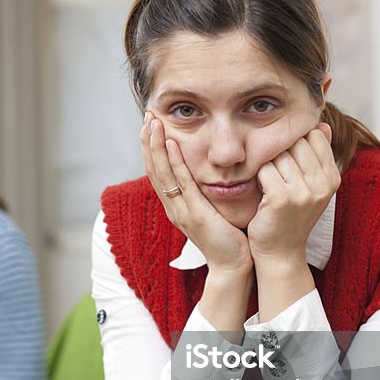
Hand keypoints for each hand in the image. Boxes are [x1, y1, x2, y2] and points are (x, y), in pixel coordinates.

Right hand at [142, 113, 253, 276]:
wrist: (233, 265)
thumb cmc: (227, 238)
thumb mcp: (210, 209)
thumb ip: (204, 191)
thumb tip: (208, 170)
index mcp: (175, 205)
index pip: (157, 170)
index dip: (151, 147)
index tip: (151, 124)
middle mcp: (172, 206)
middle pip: (152, 168)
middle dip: (148, 140)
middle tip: (147, 114)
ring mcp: (180, 210)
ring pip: (161, 172)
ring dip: (155, 145)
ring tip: (152, 123)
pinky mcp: (194, 213)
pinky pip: (181, 183)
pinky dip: (174, 162)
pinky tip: (170, 144)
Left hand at [247, 123, 339, 263]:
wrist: (280, 253)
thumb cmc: (291, 216)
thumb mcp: (312, 186)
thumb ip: (317, 155)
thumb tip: (322, 124)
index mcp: (333, 177)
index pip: (314, 136)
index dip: (295, 145)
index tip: (289, 164)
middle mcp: (322, 184)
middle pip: (295, 143)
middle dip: (281, 154)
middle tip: (277, 177)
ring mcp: (303, 191)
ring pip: (279, 155)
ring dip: (269, 168)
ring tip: (271, 187)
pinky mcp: (281, 198)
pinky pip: (265, 170)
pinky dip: (259, 179)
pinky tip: (263, 194)